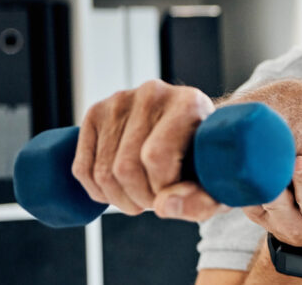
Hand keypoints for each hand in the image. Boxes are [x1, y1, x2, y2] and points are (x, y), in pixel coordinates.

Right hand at [71, 79, 219, 219]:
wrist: (194, 130)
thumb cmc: (207, 159)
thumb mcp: (218, 184)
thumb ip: (201, 201)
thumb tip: (164, 207)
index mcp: (188, 103)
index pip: (156, 156)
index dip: (160, 189)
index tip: (171, 196)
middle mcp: (152, 94)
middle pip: (126, 168)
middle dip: (140, 198)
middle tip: (155, 200)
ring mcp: (119, 101)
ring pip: (103, 172)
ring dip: (120, 199)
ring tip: (141, 196)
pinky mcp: (96, 113)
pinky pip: (82, 168)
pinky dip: (97, 191)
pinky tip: (118, 192)